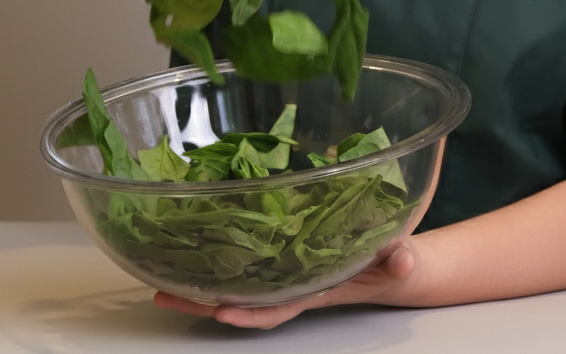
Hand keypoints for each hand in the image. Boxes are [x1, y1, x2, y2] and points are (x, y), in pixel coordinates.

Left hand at [152, 241, 417, 329]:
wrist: (394, 262)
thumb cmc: (394, 261)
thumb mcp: (400, 259)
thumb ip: (400, 259)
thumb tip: (403, 258)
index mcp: (318, 287)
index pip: (279, 305)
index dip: (251, 311)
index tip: (221, 311)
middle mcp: (295, 284)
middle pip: (244, 298)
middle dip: (204, 301)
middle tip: (163, 292)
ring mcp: (287, 272)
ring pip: (239, 283)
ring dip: (202, 285)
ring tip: (162, 278)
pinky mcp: (285, 256)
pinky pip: (249, 263)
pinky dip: (223, 261)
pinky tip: (197, 253)